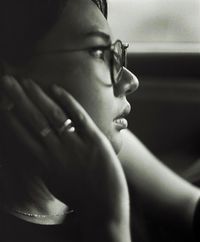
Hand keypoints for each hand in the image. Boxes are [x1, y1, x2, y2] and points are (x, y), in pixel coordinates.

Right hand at [0, 76, 128, 222]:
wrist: (103, 205)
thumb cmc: (76, 193)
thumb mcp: (52, 180)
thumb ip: (41, 163)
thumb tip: (32, 147)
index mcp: (42, 162)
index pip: (21, 134)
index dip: (10, 115)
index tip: (2, 101)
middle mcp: (55, 152)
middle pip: (33, 119)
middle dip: (18, 99)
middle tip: (8, 82)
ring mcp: (75, 145)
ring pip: (53, 115)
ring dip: (38, 96)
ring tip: (27, 82)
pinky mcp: (94, 140)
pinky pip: (78, 117)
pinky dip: (67, 101)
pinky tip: (55, 88)